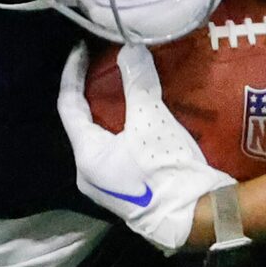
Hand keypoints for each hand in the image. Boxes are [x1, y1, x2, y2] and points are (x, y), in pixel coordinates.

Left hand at [56, 42, 235, 252]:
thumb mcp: (152, 121)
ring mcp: (107, 185)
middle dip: (93, 93)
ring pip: (102, 137)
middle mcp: (88, 173)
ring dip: (110, 112)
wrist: (197, 217)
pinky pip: (117, 149)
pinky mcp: (126, 190)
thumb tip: (130, 49)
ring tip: (124, 87)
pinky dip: (123, 129)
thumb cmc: (167, 170)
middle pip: (84, 123)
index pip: (69, 106)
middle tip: (105, 66)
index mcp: (86, 156)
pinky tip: (140, 117)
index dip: (73, 74)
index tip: (82, 49)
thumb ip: (138, 83)